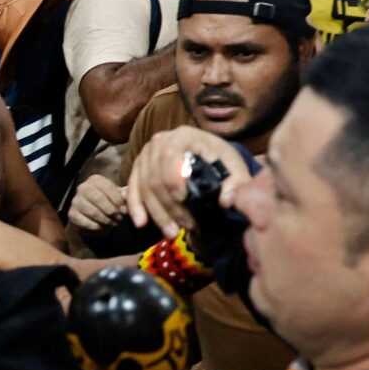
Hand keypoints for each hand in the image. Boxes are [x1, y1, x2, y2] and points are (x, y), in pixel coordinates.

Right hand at [67, 174, 127, 231]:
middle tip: (119, 218)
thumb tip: (127, 196)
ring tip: (112, 223)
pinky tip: (101, 227)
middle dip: (111, 210)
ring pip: (92, 211)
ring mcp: (75, 201)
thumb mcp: (117, 197)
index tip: (124, 210)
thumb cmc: (107, 203)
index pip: (107, 187)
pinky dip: (95, 226)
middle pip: (98, 198)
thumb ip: (123, 195)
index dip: (117, 200)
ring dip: (105, 219)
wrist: (91, 216)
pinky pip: (84, 221)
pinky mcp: (71, 214)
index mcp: (95, 180)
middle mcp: (83, 187)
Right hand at [122, 126, 251, 235]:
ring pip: (143, 186)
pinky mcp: (138, 169)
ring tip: (172, 233)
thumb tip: (226, 201)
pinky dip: (135, 207)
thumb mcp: (234, 168)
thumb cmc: (220, 161)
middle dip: (168, 205)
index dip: (172, 177)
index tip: (183, 199)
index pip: (170, 154)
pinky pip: (132, 189)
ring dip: (157, 213)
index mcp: (183, 136)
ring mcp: (145, 156)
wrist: (206, 155)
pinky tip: (141, 224)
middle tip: (185, 226)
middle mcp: (159, 142)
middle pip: (155, 175)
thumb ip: (236, 184)